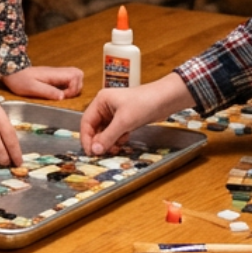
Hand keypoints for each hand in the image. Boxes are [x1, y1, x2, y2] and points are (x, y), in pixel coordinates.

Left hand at [0, 65, 84, 100]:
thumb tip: (62, 97)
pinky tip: (59, 93)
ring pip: (75, 76)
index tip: (63, 96)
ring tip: (64, 96)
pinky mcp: (54, 77)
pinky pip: (67, 79)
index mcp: (54, 74)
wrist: (12, 71)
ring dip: (74, 87)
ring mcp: (56, 74)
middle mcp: (57, 72)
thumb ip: (48, 92)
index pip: (75, 75)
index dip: (74, 88)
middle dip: (77, 87)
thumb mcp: (32, 88)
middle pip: (78, 74)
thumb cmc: (20, 80)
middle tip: (66, 96)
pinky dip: (68, 87)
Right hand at [79, 74, 193, 155]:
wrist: (165, 99)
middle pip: (95, 128)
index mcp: (101, 101)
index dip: (86, 138)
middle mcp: (105, 106)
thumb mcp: (124, 122)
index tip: (90, 152)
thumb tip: (95, 150)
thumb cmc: (144, 103)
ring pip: (105, 132)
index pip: (86, 122)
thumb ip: (108, 137)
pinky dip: (117, 139)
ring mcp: (115, 113)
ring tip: (115, 148)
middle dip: (99, 141)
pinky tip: (124, 141)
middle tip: (103, 153)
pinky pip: (115, 132)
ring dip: (108, 142)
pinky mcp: (125, 119)